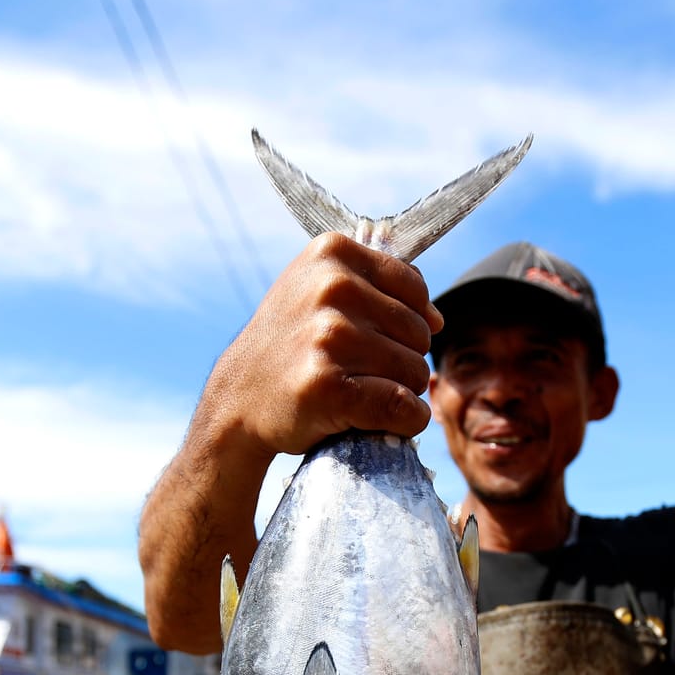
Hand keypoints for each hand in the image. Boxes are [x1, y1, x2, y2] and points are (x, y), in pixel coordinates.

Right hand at [203, 234, 442, 457]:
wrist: (238, 397)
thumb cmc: (290, 345)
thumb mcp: (318, 291)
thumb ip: (378, 288)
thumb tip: (437, 318)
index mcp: (333, 253)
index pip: (416, 290)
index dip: (405, 323)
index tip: (370, 339)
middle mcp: (332, 288)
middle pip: (420, 334)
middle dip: (402, 360)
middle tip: (360, 372)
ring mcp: (330, 337)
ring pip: (416, 373)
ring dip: (399, 393)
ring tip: (358, 392)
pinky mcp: (329, 387)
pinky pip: (402, 408)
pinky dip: (403, 422)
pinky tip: (374, 420)